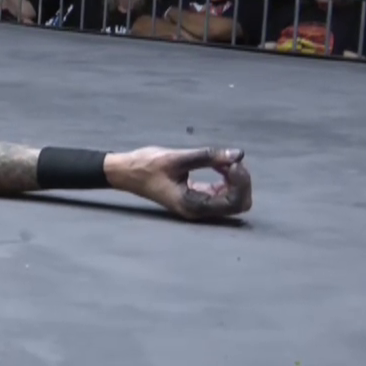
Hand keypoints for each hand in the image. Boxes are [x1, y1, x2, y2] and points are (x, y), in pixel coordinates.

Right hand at [106, 147, 251, 220]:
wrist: (125, 172)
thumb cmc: (145, 166)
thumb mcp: (175, 158)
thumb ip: (208, 156)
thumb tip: (238, 155)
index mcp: (193, 205)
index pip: (234, 201)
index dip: (240, 181)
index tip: (231, 161)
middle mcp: (199, 211)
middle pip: (239, 203)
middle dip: (241, 181)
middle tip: (229, 160)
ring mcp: (199, 206)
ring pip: (234, 199)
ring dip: (235, 179)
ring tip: (221, 160)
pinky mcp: (197, 197)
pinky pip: (223, 193)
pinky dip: (227, 179)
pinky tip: (218, 164)